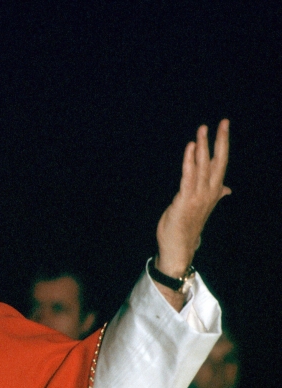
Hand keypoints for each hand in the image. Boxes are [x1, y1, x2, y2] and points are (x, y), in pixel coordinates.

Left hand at [155, 120, 230, 303]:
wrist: (179, 248)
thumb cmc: (187, 226)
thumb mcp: (201, 207)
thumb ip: (214, 194)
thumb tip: (227, 188)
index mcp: (213, 191)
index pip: (220, 163)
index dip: (223, 145)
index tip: (224, 127)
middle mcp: (209, 192)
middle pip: (217, 161)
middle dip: (219, 141)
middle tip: (222, 122)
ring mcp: (198, 196)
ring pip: (202, 166)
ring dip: (202, 147)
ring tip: (202, 129)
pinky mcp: (185, 200)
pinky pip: (188, 176)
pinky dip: (189, 161)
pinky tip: (190, 148)